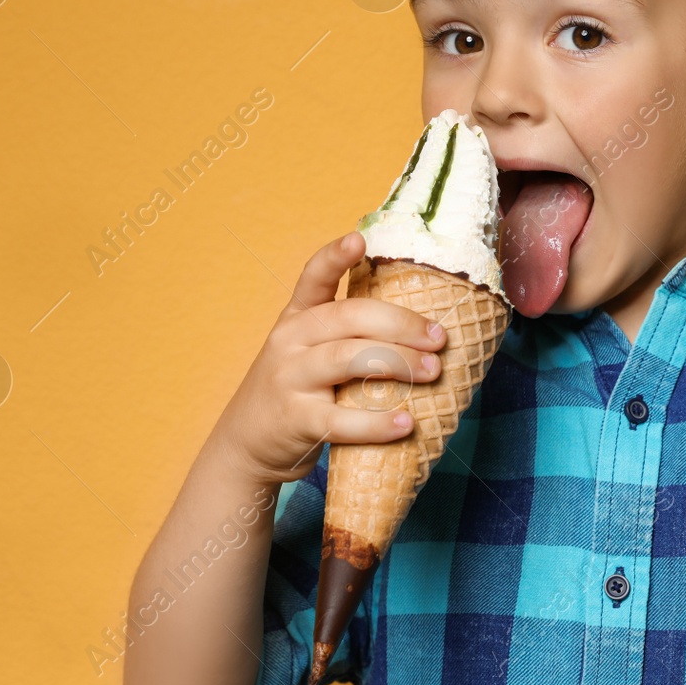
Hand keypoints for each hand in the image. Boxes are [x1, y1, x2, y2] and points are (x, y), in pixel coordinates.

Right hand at [209, 231, 444, 485]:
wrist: (246, 445)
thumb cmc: (297, 390)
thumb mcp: (307, 350)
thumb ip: (347, 334)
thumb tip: (422, 326)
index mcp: (297, 317)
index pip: (313, 277)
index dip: (334, 256)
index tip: (359, 239)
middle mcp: (290, 341)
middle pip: (349, 317)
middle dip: (401, 324)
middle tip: (439, 338)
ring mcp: (290, 379)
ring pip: (348, 359)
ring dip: (398, 363)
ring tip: (432, 371)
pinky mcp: (296, 420)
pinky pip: (341, 420)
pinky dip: (376, 423)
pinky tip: (405, 423)